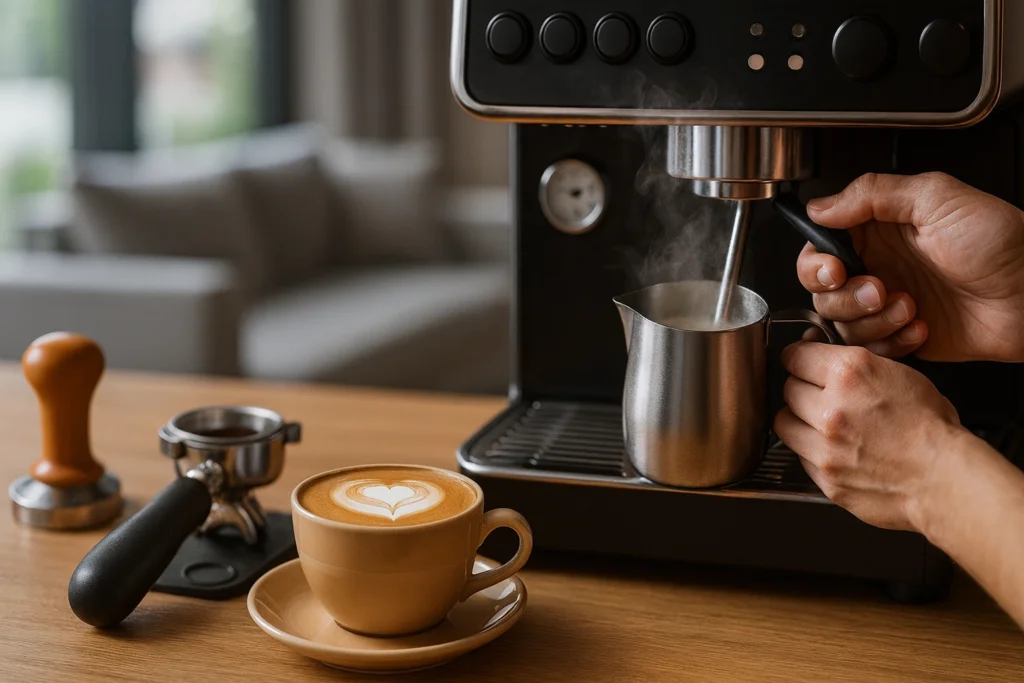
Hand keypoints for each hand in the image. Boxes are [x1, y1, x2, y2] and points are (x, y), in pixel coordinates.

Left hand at [774, 342, 962, 531]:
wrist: (946, 480)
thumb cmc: (932, 430)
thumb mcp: (900, 375)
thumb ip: (856, 366)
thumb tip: (822, 356)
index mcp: (850, 374)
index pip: (795, 356)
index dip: (798, 359)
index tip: (799, 363)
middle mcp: (832, 408)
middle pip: (788, 389)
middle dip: (802, 390)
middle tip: (819, 396)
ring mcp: (825, 446)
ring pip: (784, 423)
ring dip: (798, 421)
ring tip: (820, 424)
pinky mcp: (825, 478)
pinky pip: (801, 456)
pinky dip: (812, 452)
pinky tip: (835, 450)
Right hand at [797, 172, 1023, 361]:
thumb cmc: (1002, 244)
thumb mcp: (937, 198)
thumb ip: (872, 193)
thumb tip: (820, 205)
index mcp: (879, 229)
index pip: (820, 245)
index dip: (816, 262)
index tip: (834, 269)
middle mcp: (878, 265)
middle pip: (821, 289)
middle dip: (843, 296)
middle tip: (878, 289)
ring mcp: (887, 303)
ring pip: (842, 322)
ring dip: (872, 320)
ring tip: (909, 306)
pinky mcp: (901, 336)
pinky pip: (871, 349)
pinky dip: (892, 342)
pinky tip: (921, 327)